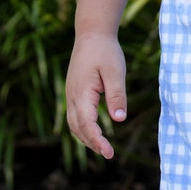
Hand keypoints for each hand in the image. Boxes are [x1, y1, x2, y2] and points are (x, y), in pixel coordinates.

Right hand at [64, 32, 127, 159]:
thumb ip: (117, 95)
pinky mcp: (74, 92)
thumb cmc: (105, 51)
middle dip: (92, 143)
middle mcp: (72, 96)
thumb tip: (119, 119)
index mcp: (81, 93)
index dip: (97, 140)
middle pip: (77, 128)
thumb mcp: (115, 72)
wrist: (92, 34)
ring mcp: (70, 95)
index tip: (109, 153)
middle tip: (109, 154)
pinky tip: (95, 132)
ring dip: (86, 138)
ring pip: (73, 124)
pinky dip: (83, 128)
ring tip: (103, 148)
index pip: (87, 124)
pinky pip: (74, 116)